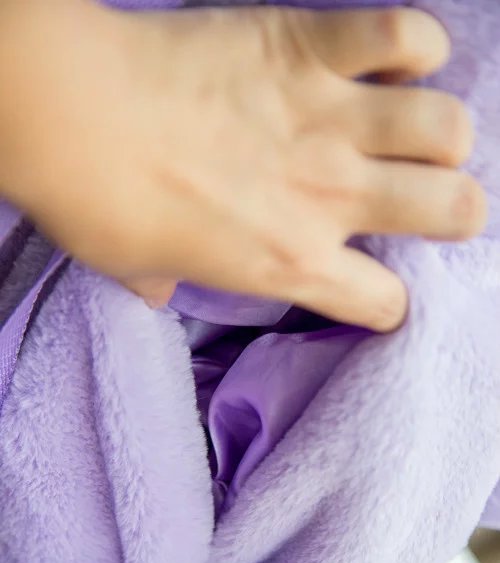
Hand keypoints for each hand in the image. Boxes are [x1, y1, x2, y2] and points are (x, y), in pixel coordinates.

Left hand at [0, 0, 485, 329]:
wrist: (67, 115)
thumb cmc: (99, 204)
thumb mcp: (139, 270)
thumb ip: (169, 284)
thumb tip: (163, 287)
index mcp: (292, 264)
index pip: (382, 302)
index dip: (385, 302)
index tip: (374, 289)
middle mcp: (329, 198)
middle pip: (454, 209)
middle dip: (459, 212)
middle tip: (432, 200)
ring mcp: (326, 118)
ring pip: (445, 127)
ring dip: (442, 135)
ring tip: (417, 132)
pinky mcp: (307, 47)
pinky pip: (400, 35)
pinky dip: (412, 44)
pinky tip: (393, 56)